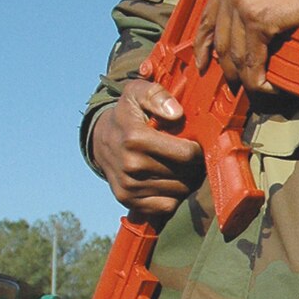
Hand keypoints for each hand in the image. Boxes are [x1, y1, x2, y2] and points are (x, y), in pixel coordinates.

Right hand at [90, 81, 202, 215]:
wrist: (100, 139)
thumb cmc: (127, 115)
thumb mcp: (137, 93)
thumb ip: (157, 95)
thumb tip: (177, 114)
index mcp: (135, 138)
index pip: (186, 154)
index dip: (197, 150)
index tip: (195, 144)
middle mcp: (131, 165)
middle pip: (185, 174)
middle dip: (194, 165)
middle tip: (190, 156)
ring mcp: (129, 186)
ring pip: (179, 190)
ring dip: (186, 180)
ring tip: (179, 166)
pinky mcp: (129, 201)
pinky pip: (167, 206)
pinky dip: (174, 195)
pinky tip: (169, 180)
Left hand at [193, 0, 298, 93]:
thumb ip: (245, 1)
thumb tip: (234, 33)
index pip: (205, 18)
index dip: (202, 46)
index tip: (203, 64)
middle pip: (221, 40)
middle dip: (228, 68)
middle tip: (236, 82)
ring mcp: (243, 2)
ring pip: (236, 55)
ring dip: (246, 77)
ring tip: (257, 86)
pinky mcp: (258, 20)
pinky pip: (253, 60)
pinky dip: (259, 78)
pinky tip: (267, 85)